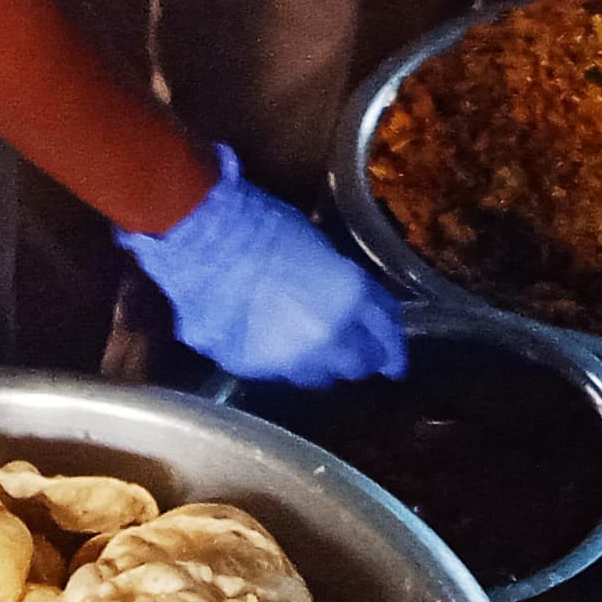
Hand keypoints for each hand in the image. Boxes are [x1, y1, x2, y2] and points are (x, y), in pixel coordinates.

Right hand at [121, 146, 408, 384]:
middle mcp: (330, 336)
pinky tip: (264, 339)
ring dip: (317, 363)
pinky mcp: (254, 369)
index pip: (387, 335)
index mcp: (353, 297)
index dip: (392, 350)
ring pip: (317, 377)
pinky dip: (276, 360)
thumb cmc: (263, 225)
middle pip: (357, 365)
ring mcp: (291, 359)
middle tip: (348, 350)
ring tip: (303, 345)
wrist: (208, 239)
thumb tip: (343, 303)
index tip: (393, 362)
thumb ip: (340, 285)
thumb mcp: (320, 248)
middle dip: (355, 358)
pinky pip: (276, 372)